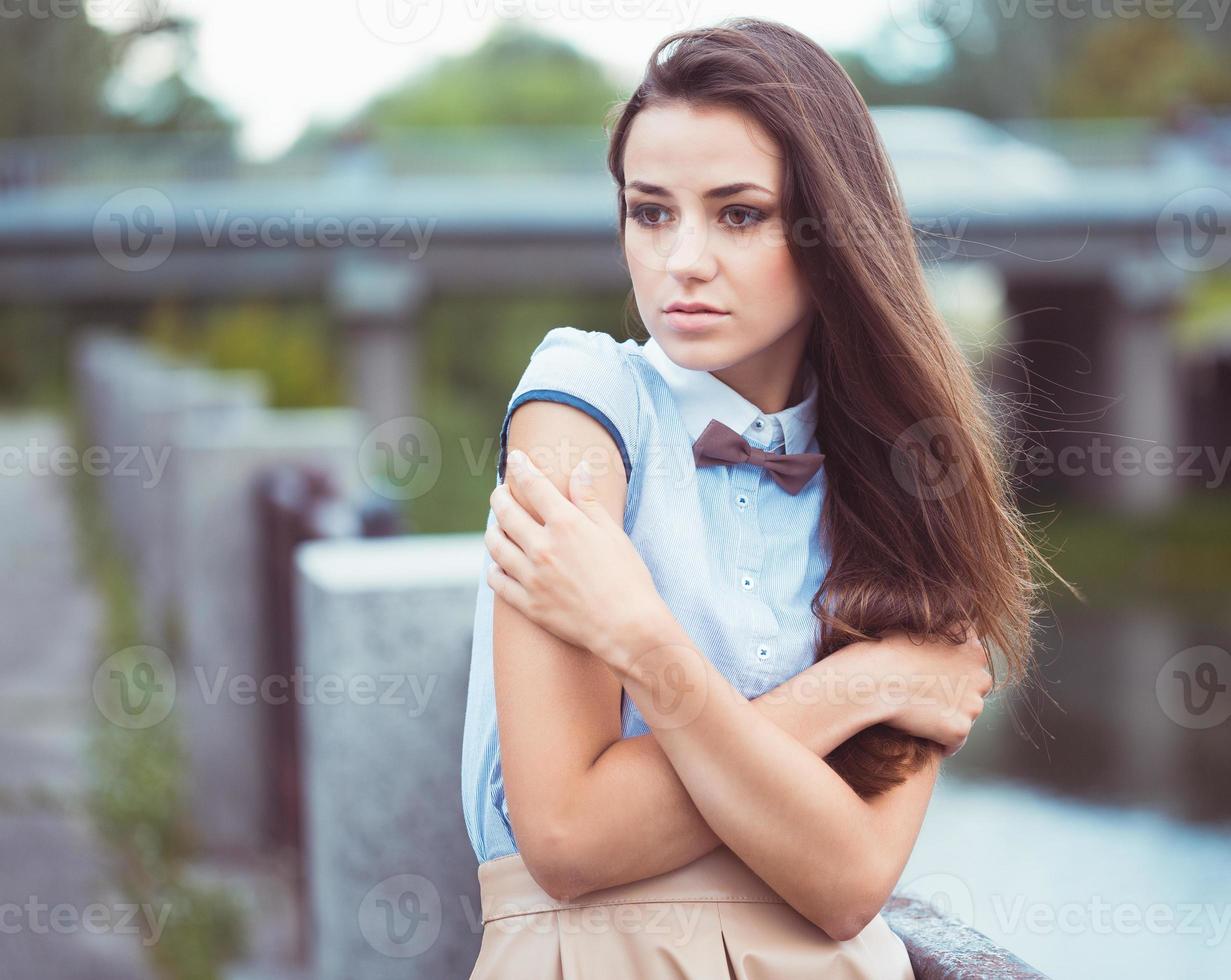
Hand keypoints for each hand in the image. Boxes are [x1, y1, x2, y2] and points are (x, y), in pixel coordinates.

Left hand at [485, 449, 668, 669]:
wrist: (627, 628)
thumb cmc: (628, 578)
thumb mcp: (612, 532)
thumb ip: (589, 500)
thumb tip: (580, 468)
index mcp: (566, 525)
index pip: (534, 486)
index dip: (522, 468)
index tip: (516, 458)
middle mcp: (542, 547)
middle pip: (506, 513)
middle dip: (500, 496)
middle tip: (500, 491)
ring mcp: (532, 577)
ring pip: (496, 546)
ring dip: (492, 530)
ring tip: (496, 526)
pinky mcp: (528, 604)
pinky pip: (498, 582)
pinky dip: (494, 569)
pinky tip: (497, 565)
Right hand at [860, 626, 993, 757]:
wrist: (874, 679)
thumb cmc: (885, 651)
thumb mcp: (916, 630)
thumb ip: (936, 636)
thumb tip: (930, 642)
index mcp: (972, 647)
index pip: (971, 661)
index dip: (950, 667)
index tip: (931, 673)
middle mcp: (980, 675)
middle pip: (973, 688)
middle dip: (955, 692)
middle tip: (926, 696)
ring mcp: (972, 705)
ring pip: (966, 715)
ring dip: (949, 716)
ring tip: (922, 716)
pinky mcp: (959, 730)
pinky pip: (954, 741)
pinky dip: (942, 742)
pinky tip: (924, 738)